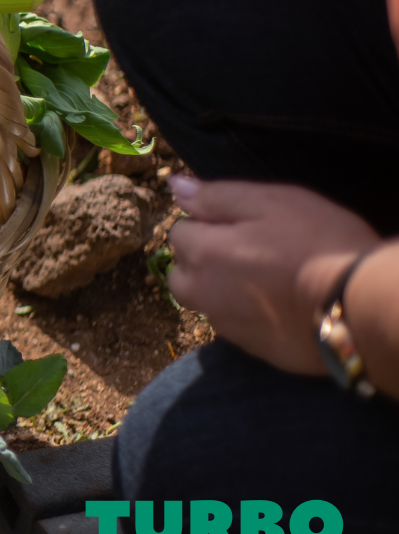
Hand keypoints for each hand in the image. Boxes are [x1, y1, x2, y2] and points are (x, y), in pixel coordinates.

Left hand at [167, 176, 379, 374]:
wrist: (359, 305)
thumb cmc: (318, 243)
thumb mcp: (271, 202)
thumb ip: (217, 196)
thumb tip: (175, 185)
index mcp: (204, 253)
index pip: (179, 233)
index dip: (205, 223)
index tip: (238, 224)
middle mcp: (204, 293)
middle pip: (181, 274)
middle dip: (199, 260)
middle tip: (243, 251)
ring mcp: (227, 325)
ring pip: (204, 303)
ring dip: (217, 289)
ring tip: (260, 278)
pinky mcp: (253, 349)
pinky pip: (233, 326)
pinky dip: (243, 313)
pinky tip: (274, 304)